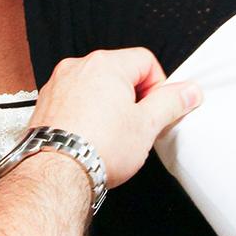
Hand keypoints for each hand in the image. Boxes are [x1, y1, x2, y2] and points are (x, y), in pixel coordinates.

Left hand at [32, 48, 201, 187]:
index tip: (158, 109)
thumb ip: (171, 103)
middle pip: (120, 73)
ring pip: (96, 87)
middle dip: (134, 97)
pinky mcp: (46, 103)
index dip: (159, 86)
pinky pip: (75, 100)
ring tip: (114, 135)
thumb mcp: (147, 125)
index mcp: (105, 64)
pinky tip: (93, 137)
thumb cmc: (97, 148)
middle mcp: (78, 68)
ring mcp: (58, 85)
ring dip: (110, 106)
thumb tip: (188, 92)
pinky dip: (87, 113)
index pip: (146, 61)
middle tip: (138, 125)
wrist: (57, 174)